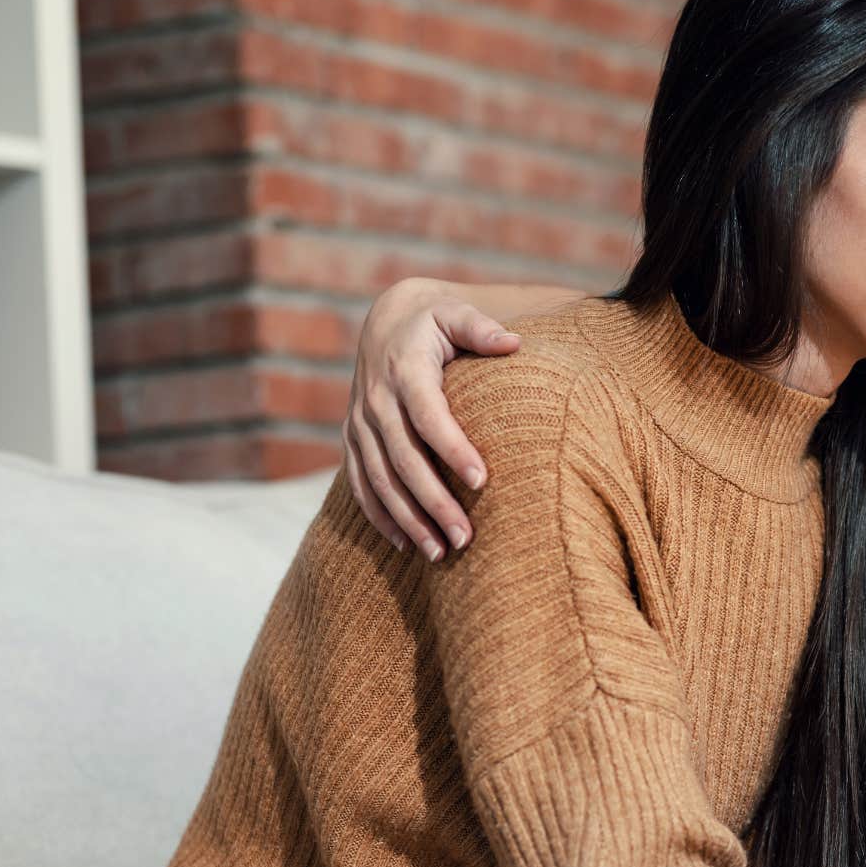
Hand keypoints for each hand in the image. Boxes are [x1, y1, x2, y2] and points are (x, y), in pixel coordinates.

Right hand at [343, 277, 520, 559]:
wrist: (385, 322)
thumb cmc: (434, 321)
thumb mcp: (455, 312)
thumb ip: (481, 327)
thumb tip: (513, 341)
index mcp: (404, 370)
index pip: (429, 416)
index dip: (453, 448)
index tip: (482, 480)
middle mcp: (375, 401)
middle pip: (404, 460)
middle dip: (433, 501)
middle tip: (466, 538)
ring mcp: (359, 424)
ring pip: (380, 480)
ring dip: (409, 519)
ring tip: (441, 553)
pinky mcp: (352, 440)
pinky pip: (361, 484)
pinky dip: (380, 516)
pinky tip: (406, 544)